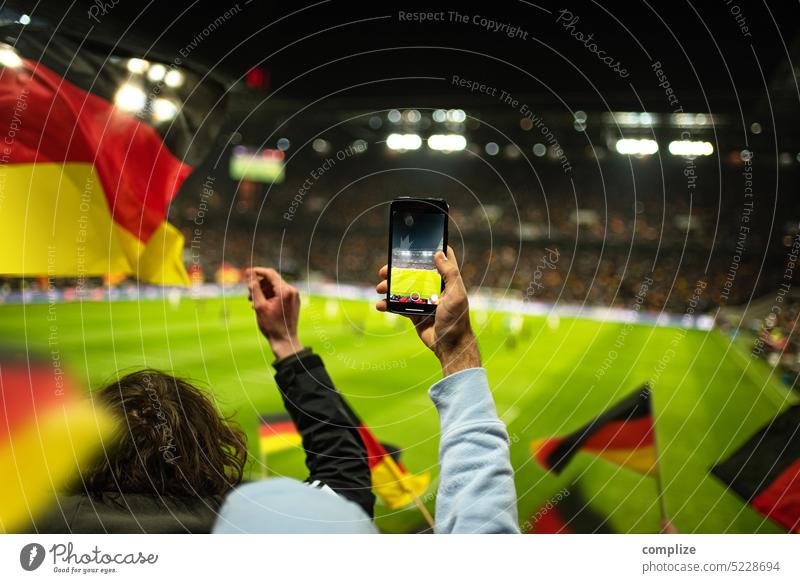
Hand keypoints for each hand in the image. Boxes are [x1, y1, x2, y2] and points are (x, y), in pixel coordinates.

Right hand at [247, 267, 302, 359]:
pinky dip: (270, 296)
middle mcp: (292, 291)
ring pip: (276, 287)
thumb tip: (249, 273)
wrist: (285, 340)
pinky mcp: (294, 301)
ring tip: (253, 302)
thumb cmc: (271, 325)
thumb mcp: (259, 305)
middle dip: (259, 285)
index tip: (246, 274)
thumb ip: (254, 288)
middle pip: (273, 280)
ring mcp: (295, 296)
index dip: (257, 272)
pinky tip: (262, 305)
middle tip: (249, 295)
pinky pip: (280, 293)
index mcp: (285, 291)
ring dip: (263, 291)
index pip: (270, 273)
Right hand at [375, 246, 480, 376]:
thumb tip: (438, 253)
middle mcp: (434, 288)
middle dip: (398, 270)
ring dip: (389, 287)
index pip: (440, 259)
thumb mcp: (456, 294)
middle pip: (414, 272)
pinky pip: (398, 306)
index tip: (415, 243)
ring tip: (379, 288)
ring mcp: (423, 300)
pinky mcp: (414, 313)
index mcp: (446, 281)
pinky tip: (380, 305)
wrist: (450, 347)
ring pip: (403, 288)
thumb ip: (450, 273)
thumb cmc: (457, 320)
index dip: (430, 250)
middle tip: (384, 270)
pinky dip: (388, 304)